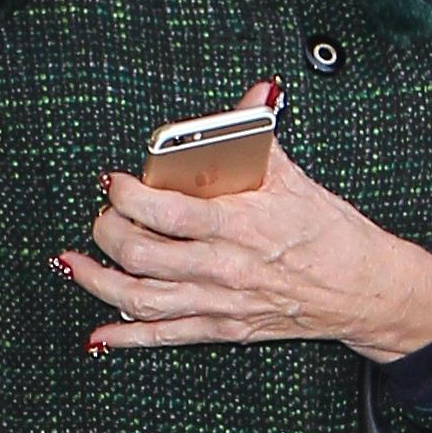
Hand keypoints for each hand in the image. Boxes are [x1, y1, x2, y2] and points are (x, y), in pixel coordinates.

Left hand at [66, 85, 431, 362]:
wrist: (360, 287)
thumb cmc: (328, 232)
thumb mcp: (294, 176)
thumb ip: (261, 135)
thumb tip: (254, 95)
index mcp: (240, 223)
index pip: (168, 211)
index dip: (129, 196)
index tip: (115, 181)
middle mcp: (224, 267)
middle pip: (144, 255)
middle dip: (109, 233)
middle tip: (102, 214)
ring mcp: (220, 301)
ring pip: (142, 300)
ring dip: (99, 283)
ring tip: (72, 265)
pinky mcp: (222, 327)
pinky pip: (165, 336)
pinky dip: (127, 337)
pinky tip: (99, 333)